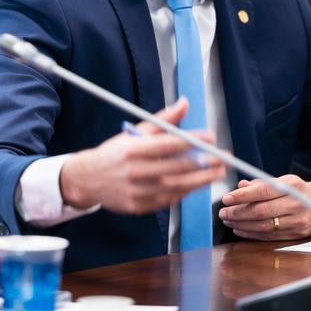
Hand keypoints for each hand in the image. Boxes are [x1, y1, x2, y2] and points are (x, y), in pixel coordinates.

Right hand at [58, 98, 225, 214]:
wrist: (87, 179)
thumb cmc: (115, 153)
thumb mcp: (135, 132)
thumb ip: (163, 120)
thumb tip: (185, 104)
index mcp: (134, 149)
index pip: (170, 144)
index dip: (193, 141)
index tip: (211, 137)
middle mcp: (136, 171)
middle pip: (178, 168)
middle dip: (205, 163)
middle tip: (223, 159)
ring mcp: (137, 191)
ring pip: (177, 187)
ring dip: (201, 181)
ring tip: (217, 173)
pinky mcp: (139, 207)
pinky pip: (168, 200)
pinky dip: (185, 192)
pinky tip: (196, 185)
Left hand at [218, 175, 310, 239]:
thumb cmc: (298, 191)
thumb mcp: (284, 181)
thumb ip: (261, 183)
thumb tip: (241, 186)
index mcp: (293, 186)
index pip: (264, 191)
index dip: (243, 196)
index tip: (226, 198)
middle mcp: (296, 204)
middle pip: (262, 211)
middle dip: (238, 213)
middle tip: (223, 212)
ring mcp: (297, 221)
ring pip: (264, 226)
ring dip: (242, 224)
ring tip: (228, 220)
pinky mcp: (296, 235)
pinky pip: (269, 236)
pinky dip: (251, 234)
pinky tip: (239, 229)